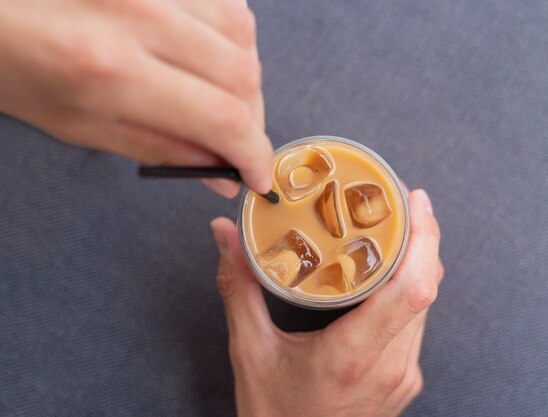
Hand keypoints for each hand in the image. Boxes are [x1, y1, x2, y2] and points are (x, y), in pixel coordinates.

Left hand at [0, 0, 271, 196]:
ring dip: (243, 77)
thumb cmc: (12, 64)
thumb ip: (159, 149)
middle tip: (236, 143)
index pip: (222, 117)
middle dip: (252, 120)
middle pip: (243, 73)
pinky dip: (229, 37)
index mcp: (109, 68)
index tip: (258, 175)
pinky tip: (209, 56)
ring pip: (242, 31)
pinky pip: (223, 0)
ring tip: (220, 98)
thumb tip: (221, 172)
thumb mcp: (76, 124)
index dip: (254, 153)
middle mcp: (139, 12)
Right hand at [210, 189, 443, 416]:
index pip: (410, 291)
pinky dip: (410, 286)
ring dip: (419, 260)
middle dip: (422, 238)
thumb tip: (225, 235)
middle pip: (425, 289)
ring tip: (399, 224)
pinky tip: (391, 268)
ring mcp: (403, 375)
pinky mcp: (404, 377)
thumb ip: (240, 287)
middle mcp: (391, 366)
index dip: (423, 241)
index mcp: (353, 356)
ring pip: (425, 304)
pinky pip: (417, 321)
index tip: (415, 202)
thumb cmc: (274, 416)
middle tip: (402, 199)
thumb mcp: (250, 352)